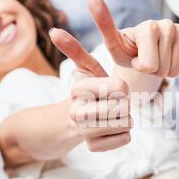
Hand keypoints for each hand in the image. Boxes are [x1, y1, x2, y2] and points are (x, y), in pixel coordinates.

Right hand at [49, 28, 131, 151]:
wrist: (75, 120)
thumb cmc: (89, 92)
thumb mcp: (86, 69)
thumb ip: (74, 50)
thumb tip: (52, 31)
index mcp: (79, 88)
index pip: (120, 87)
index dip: (122, 89)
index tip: (112, 89)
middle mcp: (78, 110)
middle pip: (124, 106)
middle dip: (125, 104)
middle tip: (113, 104)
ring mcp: (84, 131)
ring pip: (126, 123)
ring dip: (125, 119)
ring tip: (111, 116)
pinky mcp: (93, 146)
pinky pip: (125, 138)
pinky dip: (123, 134)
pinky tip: (109, 130)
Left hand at [87, 0, 178, 76]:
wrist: (144, 50)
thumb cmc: (128, 49)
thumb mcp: (113, 42)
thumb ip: (104, 23)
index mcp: (148, 27)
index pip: (148, 66)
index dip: (140, 68)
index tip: (135, 57)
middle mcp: (166, 24)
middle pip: (162, 69)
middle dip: (153, 70)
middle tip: (146, 59)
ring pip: (175, 70)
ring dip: (164, 70)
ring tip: (156, 58)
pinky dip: (177, 68)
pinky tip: (169, 58)